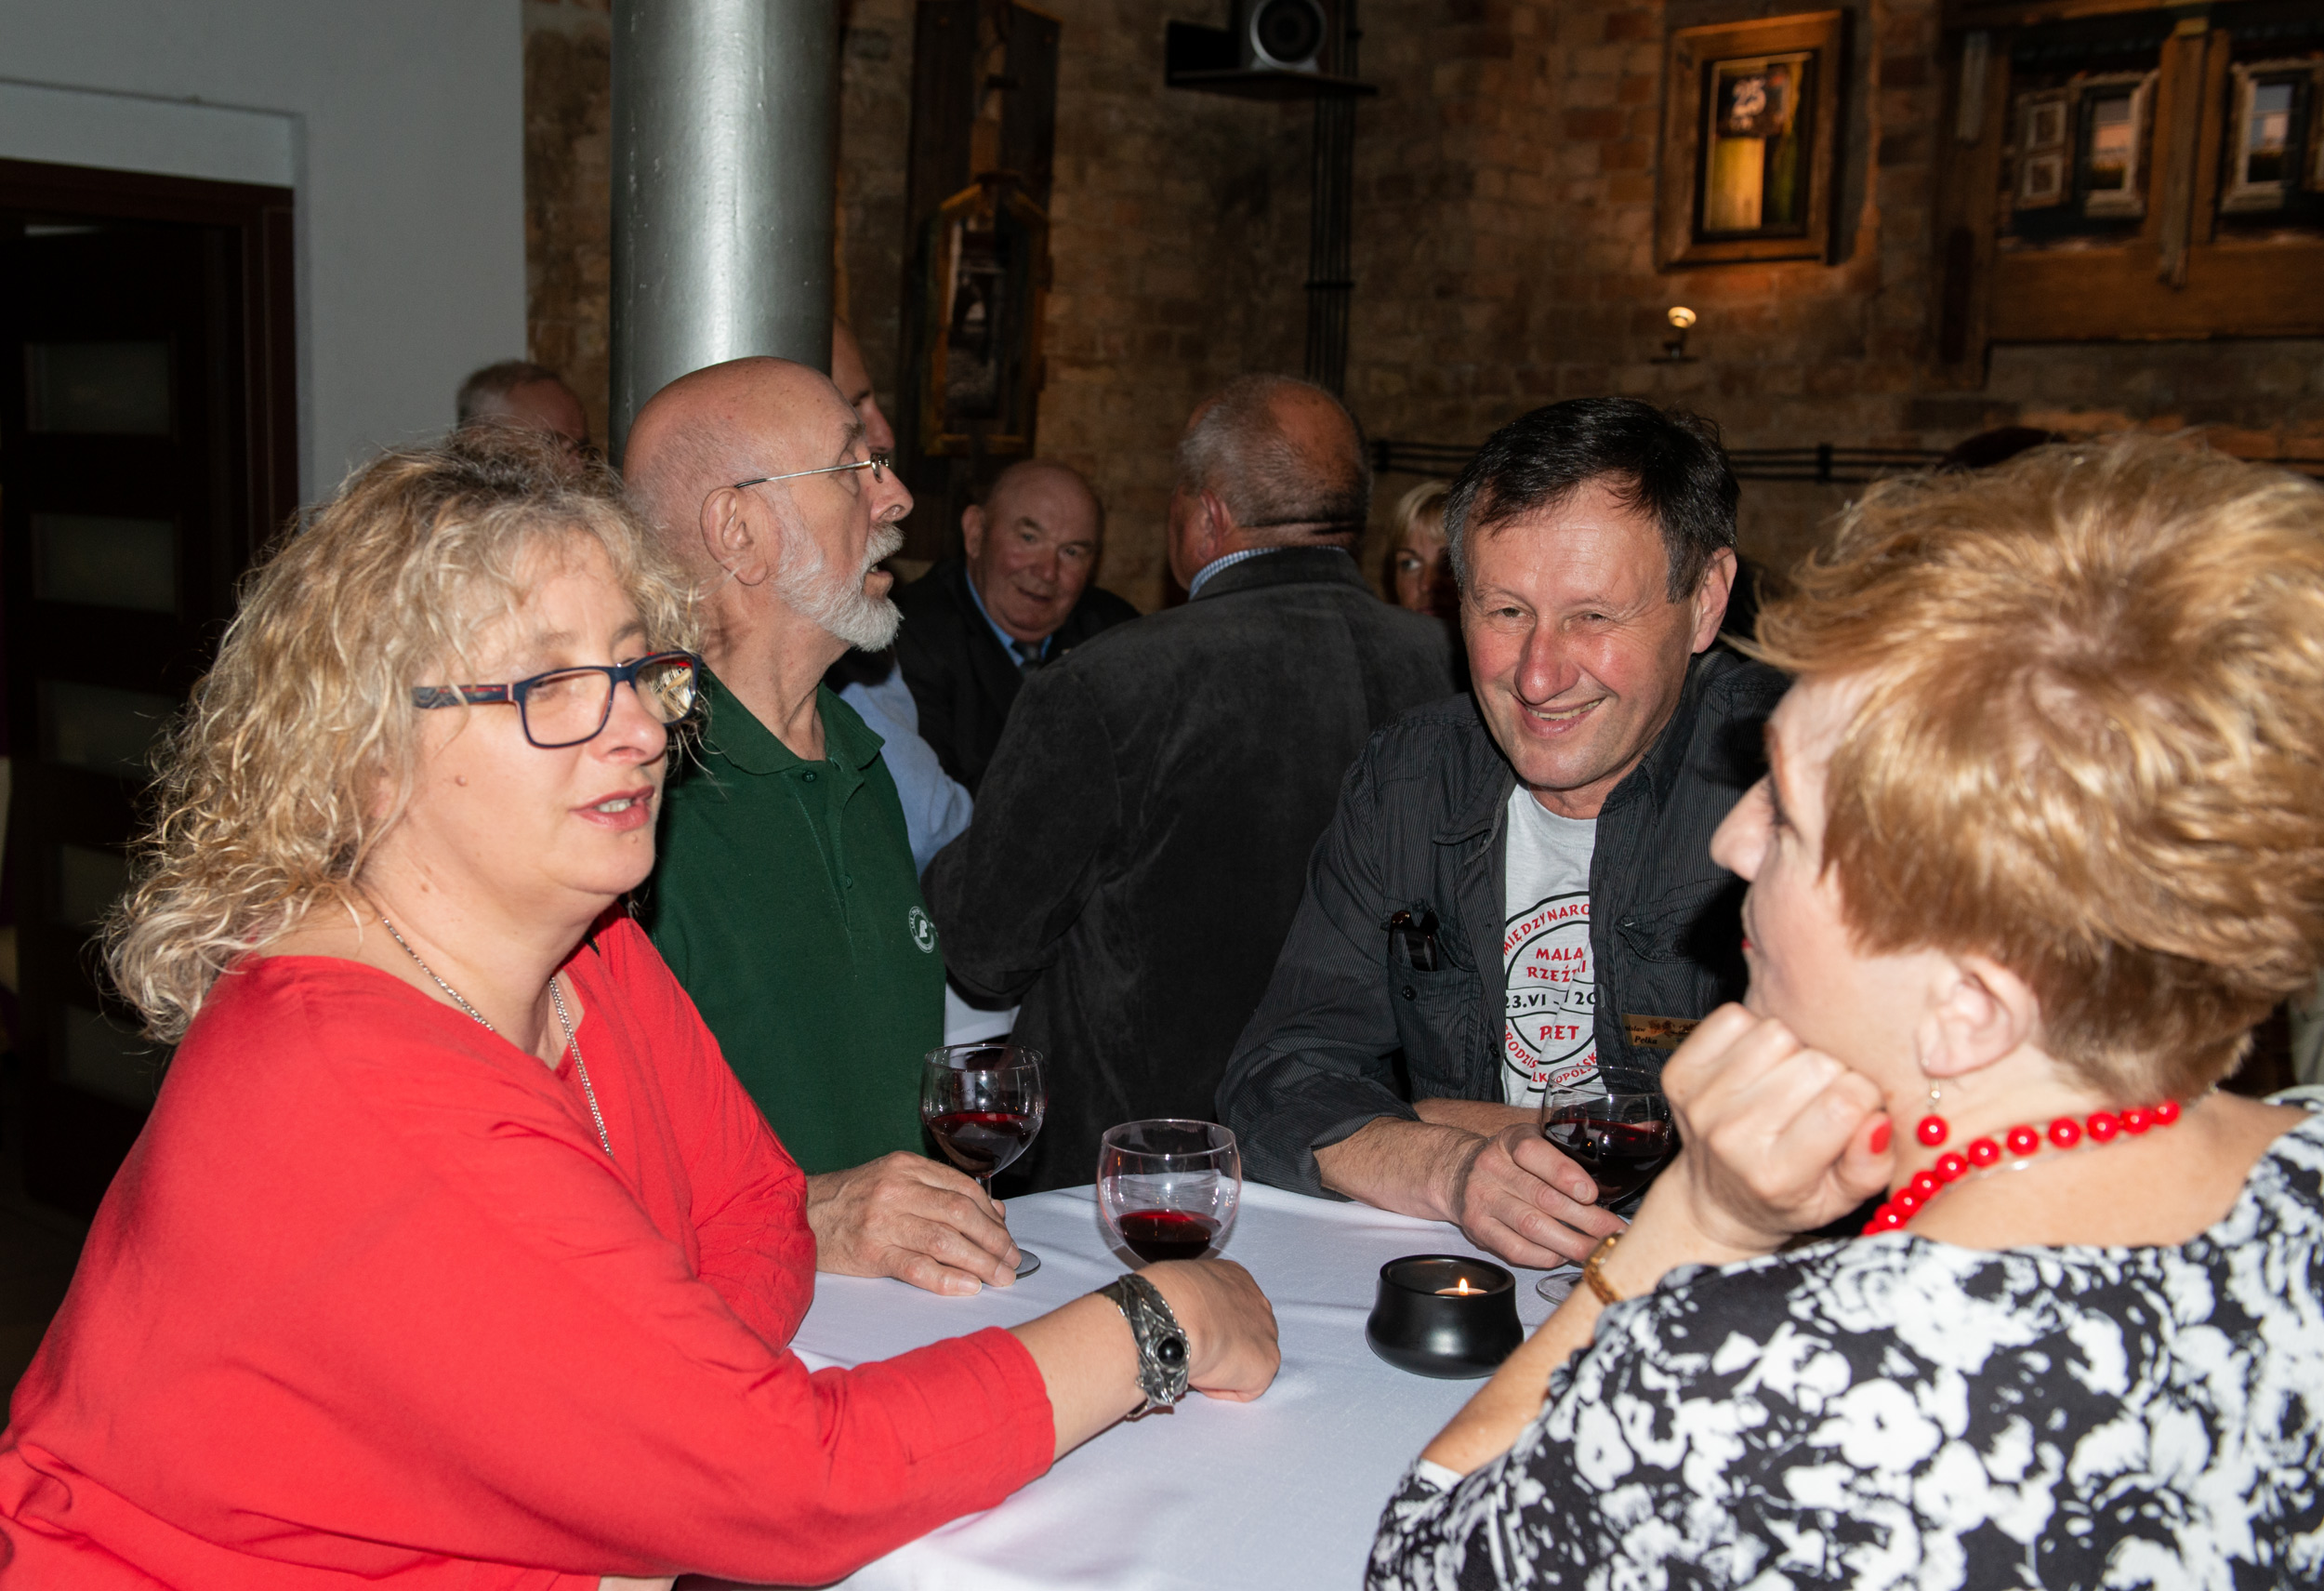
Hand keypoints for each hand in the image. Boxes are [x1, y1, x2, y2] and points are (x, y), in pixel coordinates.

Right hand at [804, 1152, 1020, 1294]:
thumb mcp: (896, 1182)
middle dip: (994, 1240)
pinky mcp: (871, 1252)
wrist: (800, 1215)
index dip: (993, 1215)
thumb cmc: (852, 1201)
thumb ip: (942, 1192)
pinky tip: (967, 1287)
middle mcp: (897, 1189)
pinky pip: (917, 1267)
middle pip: (961, 1214)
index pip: (964, 1189)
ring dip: (980, 1262)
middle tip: (1013, 1262)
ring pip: (945, 1240)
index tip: (1008, 1236)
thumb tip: (994, 1212)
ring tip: (1000, 1279)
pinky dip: (947, 1279)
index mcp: (906, 1167)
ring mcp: (883, 1221)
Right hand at [1140, 1259, 1280, 1402]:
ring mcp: (1267, 1333)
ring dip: (1224, 1368)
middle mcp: (1258, 1302)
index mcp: (1236, 1278)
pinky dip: (1223, 1389)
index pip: (1230, 1307)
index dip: (1211, 1327)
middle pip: (1245, 1333)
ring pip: (1247, 1360)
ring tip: (1197, 1366)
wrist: (1179, 1315)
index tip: (1194, 1336)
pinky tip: (1203, 1377)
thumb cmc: (1169, 1297)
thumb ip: (1190, 1300)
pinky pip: (1246, 1387)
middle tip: (1197, 1354)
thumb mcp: (1178, 1285)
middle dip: (1224, 1347)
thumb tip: (1178, 1316)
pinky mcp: (1267, 1363)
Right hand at [1447, 1124, 1625, 1267]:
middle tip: (1613, 1232)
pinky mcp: (1478, 1228)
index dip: (1563, 1174)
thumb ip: (1562, 1156)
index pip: (1533, 1153)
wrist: (1458, 1174)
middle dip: (1585, 1219)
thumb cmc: (1509, 1162)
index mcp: (1510, 1141)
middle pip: (1541, 1197)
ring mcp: (1482, 1199)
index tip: (1591, 1194)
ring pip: (1532, 1227)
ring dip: (1570, 1243)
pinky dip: (1546, 1256)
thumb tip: (1610, 1188)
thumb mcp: (1531, 1142)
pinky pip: (1516, 1249)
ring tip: (1597, 1250)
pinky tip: (1565, 1255)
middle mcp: (1492, 1168)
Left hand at [1655, 1003, 1892, 1252]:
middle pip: (1815, 1063)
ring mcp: (1701, 1101)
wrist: (1717, 1200)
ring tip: (1789, 1082)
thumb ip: (1870, 1167)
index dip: (1866, 1097)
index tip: (1859, 1109)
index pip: (1844, 1105)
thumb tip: (1879, 1121)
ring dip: (1794, 1051)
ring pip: (1777, 1033)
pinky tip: (1759, 1066)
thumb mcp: (1840, 1200)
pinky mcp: (1681, 1071)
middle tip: (1821, 1098)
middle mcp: (1731, 1137)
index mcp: (1775, 1175)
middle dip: (1833, 1074)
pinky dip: (1753, 1032)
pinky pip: (1734, 1019)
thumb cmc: (1788, 1197)